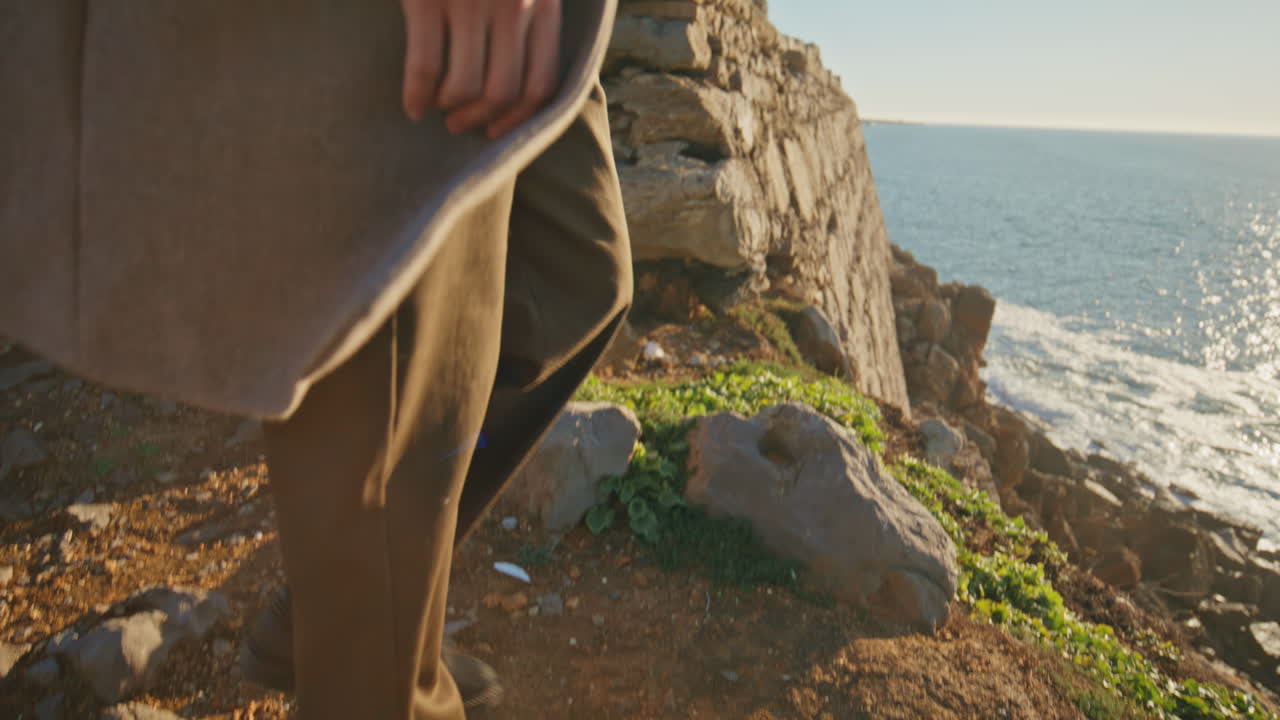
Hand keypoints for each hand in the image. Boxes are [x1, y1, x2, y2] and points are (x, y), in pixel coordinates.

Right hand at [400, 0, 562, 138]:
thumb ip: (532, 20)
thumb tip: (520, 90)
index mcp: (545, 3)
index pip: (542, 83)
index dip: (519, 118)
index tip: (496, 130)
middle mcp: (514, 3)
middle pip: (503, 91)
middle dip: (478, 118)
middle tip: (458, 123)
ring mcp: (470, 1)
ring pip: (466, 86)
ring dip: (450, 107)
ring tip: (437, 105)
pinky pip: (426, 66)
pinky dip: (417, 95)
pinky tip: (413, 107)